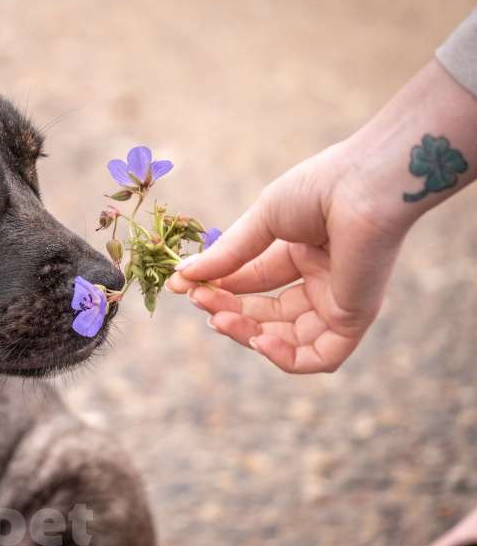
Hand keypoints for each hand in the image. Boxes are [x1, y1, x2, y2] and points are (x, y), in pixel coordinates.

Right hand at [168, 60, 476, 373]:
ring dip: (247, 335)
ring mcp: (337, 302)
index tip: (182, 286)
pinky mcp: (354, 319)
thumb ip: (227, 256)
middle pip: (265, 314)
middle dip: (228, 309)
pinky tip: (259, 341)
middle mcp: (320, 280)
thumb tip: (182, 277)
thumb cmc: (318, 190)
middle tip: (198, 300)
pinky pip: (320, 357)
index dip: (216, 287)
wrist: (363, 185)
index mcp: (302, 252)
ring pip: (287, 340)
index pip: (251, 282)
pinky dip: (286, 359)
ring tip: (219, 319)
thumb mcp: (261, 223)